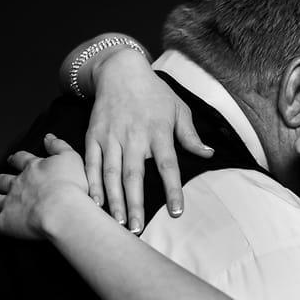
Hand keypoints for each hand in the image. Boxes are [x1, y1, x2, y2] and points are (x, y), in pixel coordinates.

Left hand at [0, 135, 87, 239]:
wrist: (63, 209)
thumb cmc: (70, 185)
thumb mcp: (71, 158)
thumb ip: (59, 146)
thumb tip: (48, 137)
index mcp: (33, 169)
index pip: (22, 160)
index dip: (17, 159)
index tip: (14, 159)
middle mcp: (18, 184)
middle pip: (3, 180)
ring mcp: (10, 203)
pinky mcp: (6, 222)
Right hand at [85, 49, 212, 232]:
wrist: (120, 70)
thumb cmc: (155, 92)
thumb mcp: (178, 108)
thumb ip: (190, 135)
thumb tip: (208, 154)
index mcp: (158, 131)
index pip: (168, 165)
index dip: (172, 189)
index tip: (176, 212)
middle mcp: (134, 136)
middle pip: (134, 175)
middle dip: (136, 204)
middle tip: (137, 229)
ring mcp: (111, 136)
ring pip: (111, 173)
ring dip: (114, 200)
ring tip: (118, 222)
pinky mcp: (93, 135)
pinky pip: (92, 163)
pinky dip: (92, 183)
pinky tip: (94, 202)